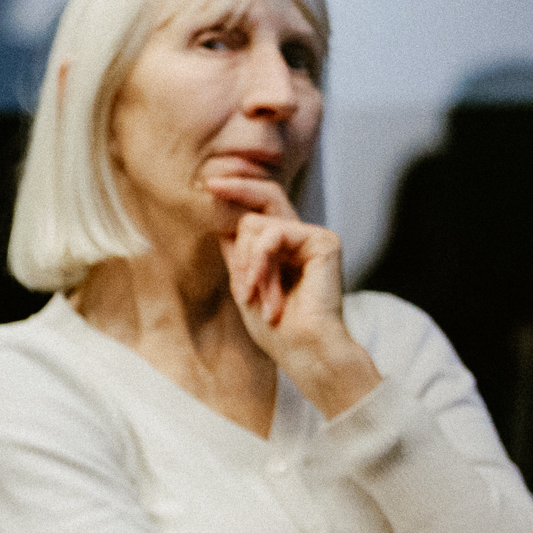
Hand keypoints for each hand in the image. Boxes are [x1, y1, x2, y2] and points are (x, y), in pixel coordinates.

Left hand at [205, 175, 380, 417]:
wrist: (304, 351)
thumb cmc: (276, 329)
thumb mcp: (244, 282)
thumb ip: (237, 250)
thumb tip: (219, 211)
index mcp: (283, 247)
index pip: (259, 208)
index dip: (237, 191)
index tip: (208, 182)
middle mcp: (300, 237)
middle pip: (265, 197)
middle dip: (235, 190)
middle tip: (210, 184)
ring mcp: (314, 237)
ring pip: (257, 224)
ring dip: (245, 263)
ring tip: (251, 296)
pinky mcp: (324, 241)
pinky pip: (274, 235)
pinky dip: (259, 262)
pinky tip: (260, 289)